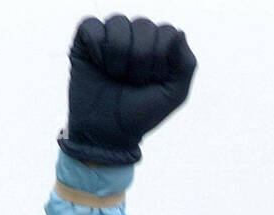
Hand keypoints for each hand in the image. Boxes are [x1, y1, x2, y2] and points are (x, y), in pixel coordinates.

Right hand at [59, 14, 196, 165]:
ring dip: (119, 59)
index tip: (152, 83)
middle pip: (144, 26)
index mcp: (159, 44)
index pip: (167, 32)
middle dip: (141, 62)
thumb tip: (180, 33)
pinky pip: (93, 26)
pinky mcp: (87, 35)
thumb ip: (186, 65)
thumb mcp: (173, 95)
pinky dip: (97, 51)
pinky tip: (98, 66)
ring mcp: (111, 32)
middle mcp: (136, 33)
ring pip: (118, 23)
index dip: (160, 61)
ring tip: (116, 76)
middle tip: (133, 82)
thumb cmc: (141, 113)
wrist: (107, 132)